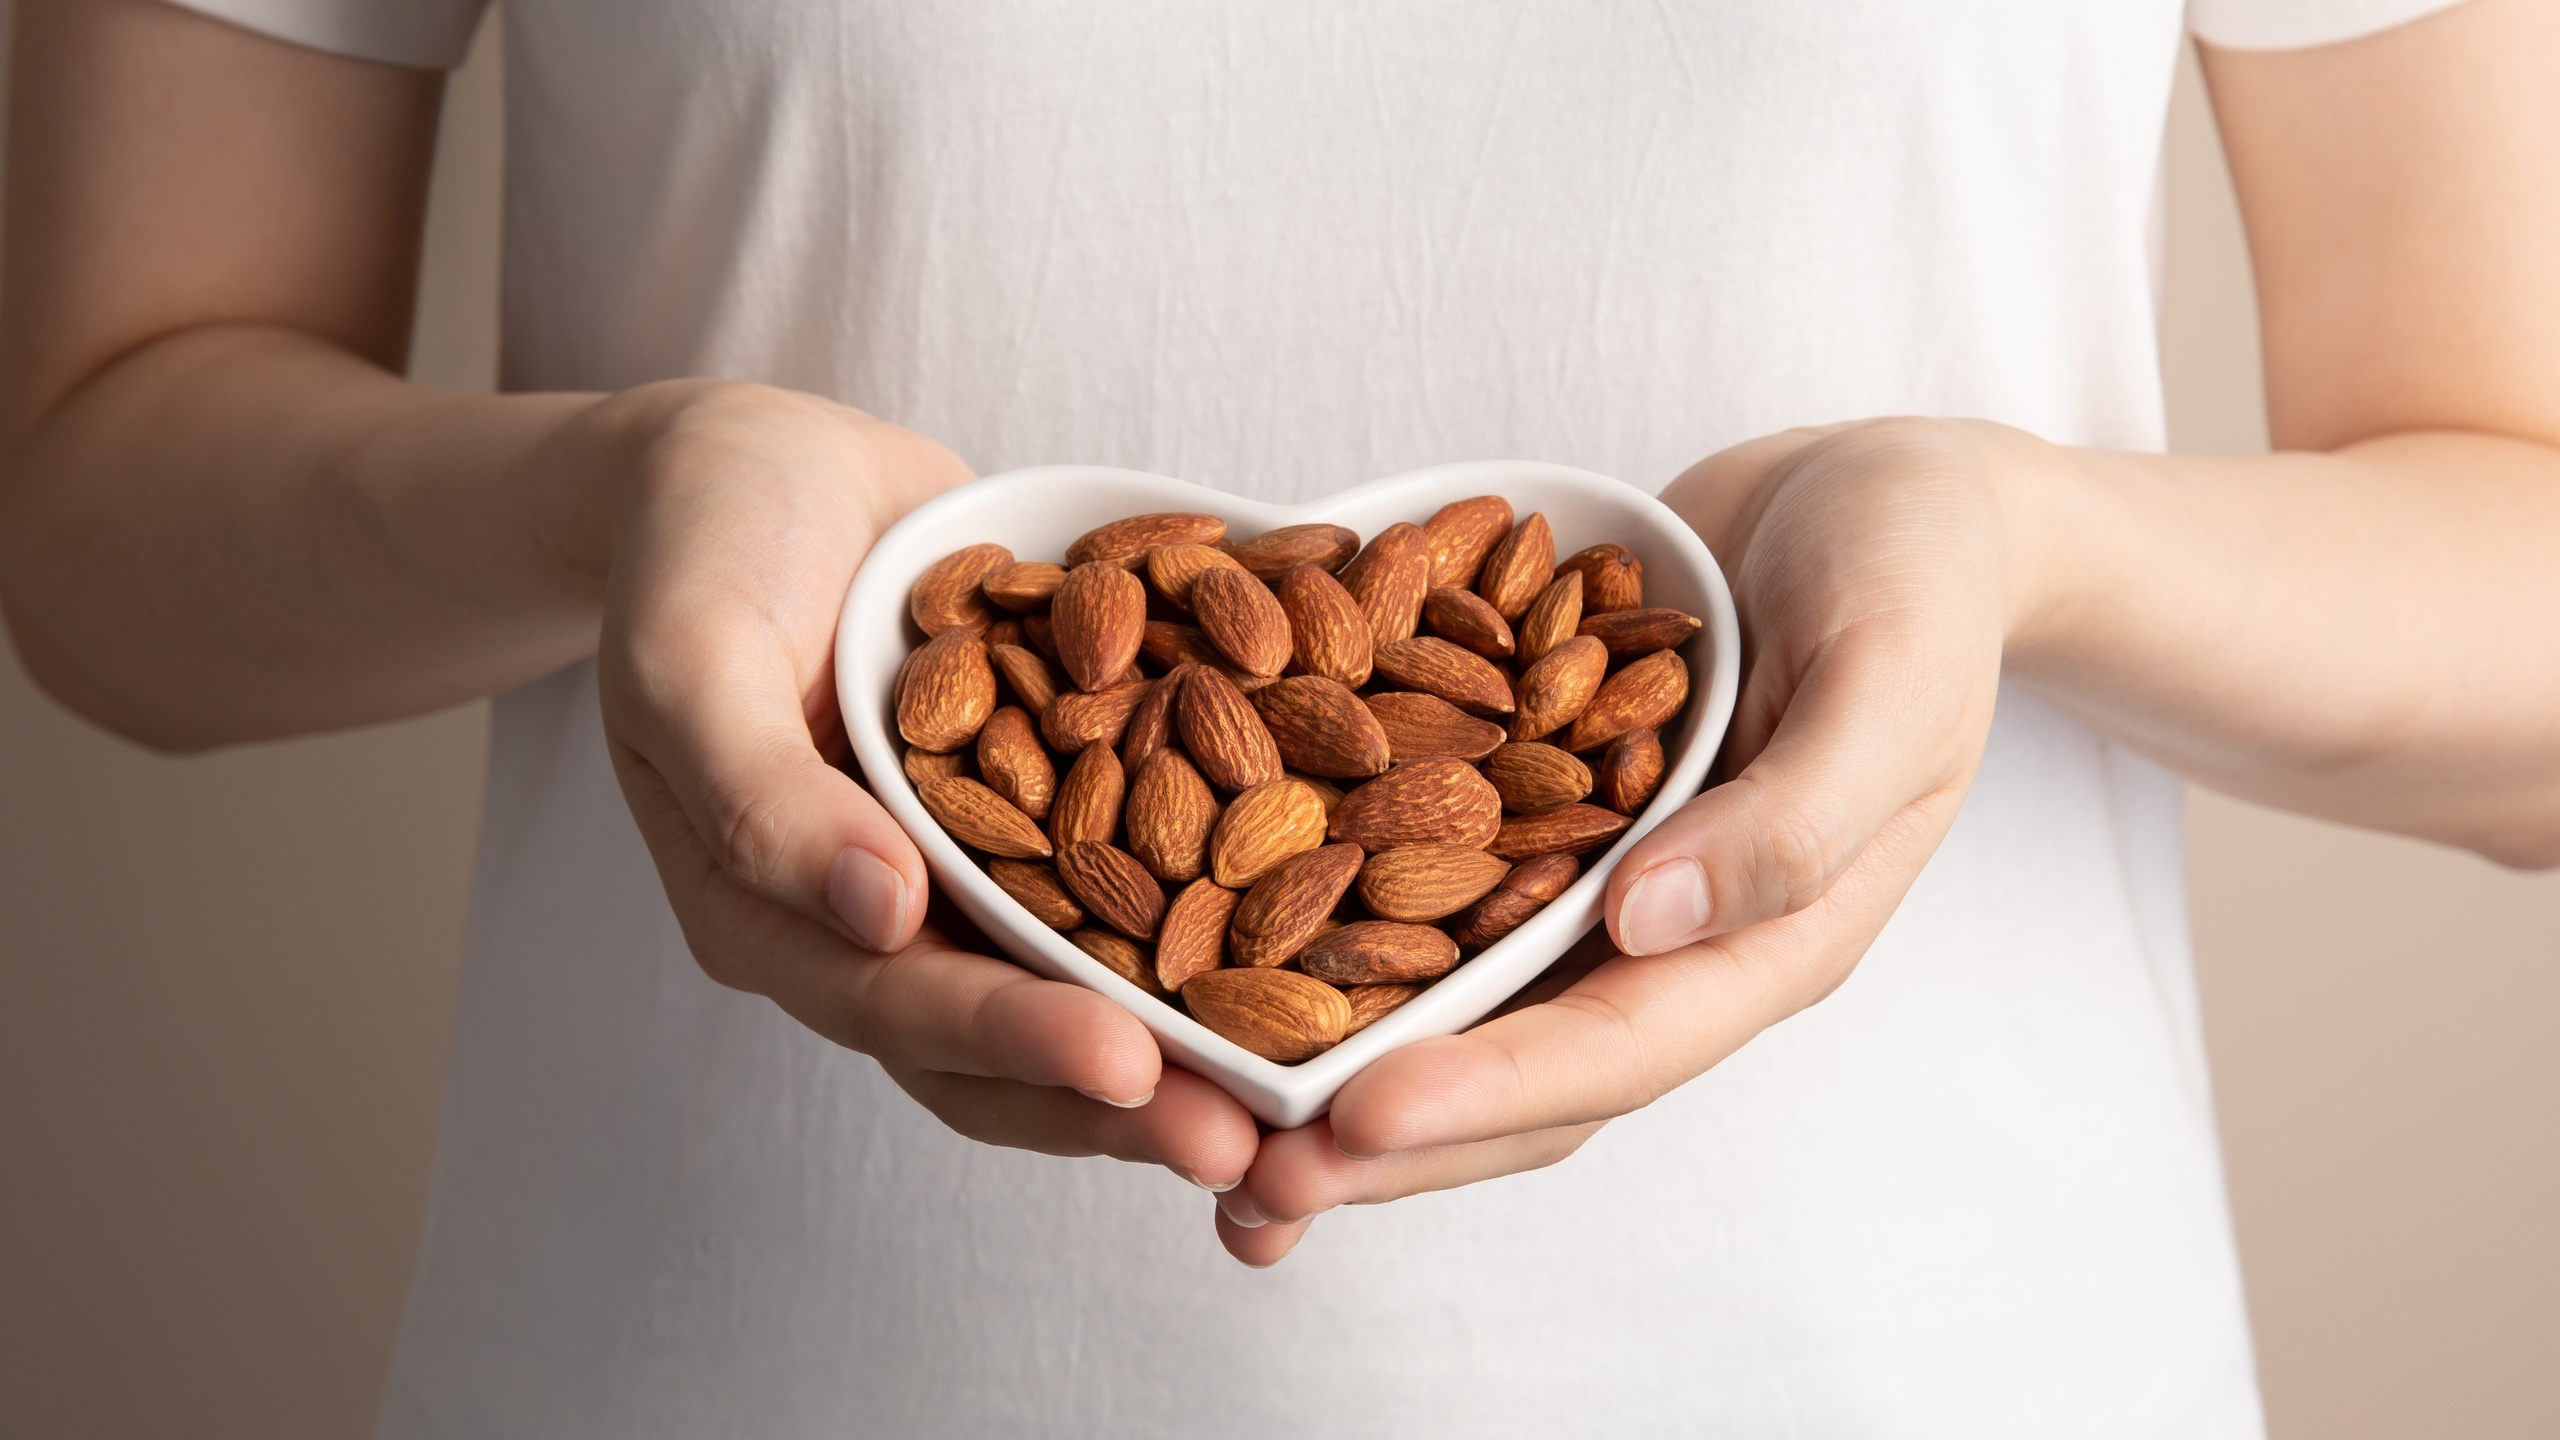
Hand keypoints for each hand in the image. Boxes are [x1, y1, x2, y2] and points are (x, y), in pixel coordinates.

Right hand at [589, 382, 1260, 1189]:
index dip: (1017, 1047)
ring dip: (1185, 1041)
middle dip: (1128, 1097)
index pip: (903, 1011)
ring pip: (1082, 986)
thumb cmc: (700, 546)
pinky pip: (1128, 875)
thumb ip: (763, 795)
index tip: (1129, 1068)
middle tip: (1252, 1138)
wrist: (761, 461)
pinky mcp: (1041, 807)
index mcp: (778, 916)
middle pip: (1010, 1045)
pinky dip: (1214, 905)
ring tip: (1305, 1082)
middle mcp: (883, 920)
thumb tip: (878, 916)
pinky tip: (1318, 924)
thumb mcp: (692, 656)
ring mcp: (968, 871)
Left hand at [1216, 418, 2041, 1263]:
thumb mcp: (1890, 674)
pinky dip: (1345, 935)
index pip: (1616, 1047)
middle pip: (1519, 1072)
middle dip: (1385, 1138)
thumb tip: (1649, 923)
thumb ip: (1793, 810)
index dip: (1485, 1094)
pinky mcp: (1545, 814)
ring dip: (1348, 1076)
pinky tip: (1232, 952)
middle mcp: (1675, 935)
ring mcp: (1604, 882)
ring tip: (1214, 1131)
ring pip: (1465, 1009)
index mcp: (1773, 936)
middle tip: (1243, 1185)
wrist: (1886, 492)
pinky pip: (1438, 896)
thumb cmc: (1919, 571)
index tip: (1349, 1123)